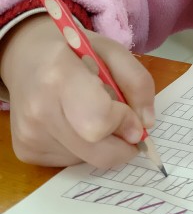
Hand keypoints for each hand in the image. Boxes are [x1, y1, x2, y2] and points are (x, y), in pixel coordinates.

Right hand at [0, 15, 154, 169]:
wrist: (24, 57)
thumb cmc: (72, 51)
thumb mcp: (112, 51)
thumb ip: (137, 82)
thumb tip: (146, 124)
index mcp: (59, 76)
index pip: (99, 121)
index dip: (124, 122)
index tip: (130, 112)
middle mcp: (38, 111)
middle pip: (98, 152)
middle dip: (122, 142)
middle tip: (123, 122)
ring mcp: (29, 136)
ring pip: (88, 160)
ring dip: (102, 143)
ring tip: (88, 113)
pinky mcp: (26, 153)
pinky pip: (72, 162)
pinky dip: (84, 148)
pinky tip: (72, 123)